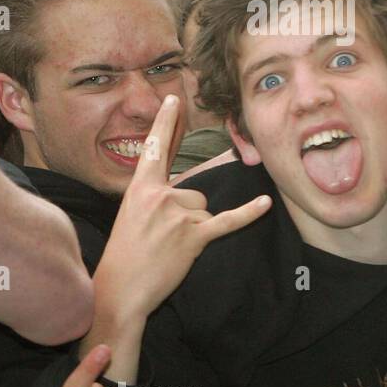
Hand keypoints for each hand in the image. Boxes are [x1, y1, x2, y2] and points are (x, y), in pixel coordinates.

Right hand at [95, 95, 270, 323]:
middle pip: (194, 193)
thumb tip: (185, 199)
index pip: (156, 148)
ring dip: (195, 231)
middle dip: (186, 216)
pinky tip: (265, 204)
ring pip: (205, 211)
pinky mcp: (194, 235)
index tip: (174, 99)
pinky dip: (247, 214)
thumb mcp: (130, 216)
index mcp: (140, 188)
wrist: (121, 287)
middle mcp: (160, 194)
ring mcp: (178, 214)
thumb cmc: (124, 255)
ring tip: (171, 249)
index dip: (166, 123)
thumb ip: (154, 199)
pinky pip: (226, 221)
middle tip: (160, 241)